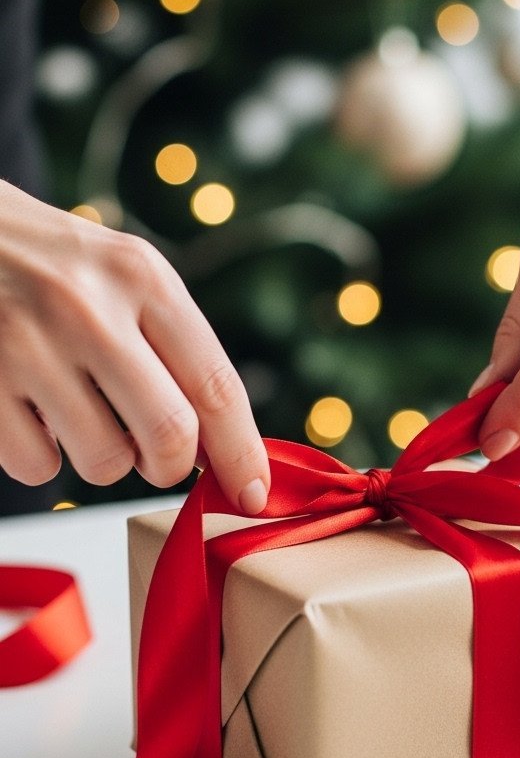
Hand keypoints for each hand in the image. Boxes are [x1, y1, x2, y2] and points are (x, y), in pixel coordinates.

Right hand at [0, 183, 269, 510]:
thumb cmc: (52, 264)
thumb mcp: (125, 277)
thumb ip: (175, 351)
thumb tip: (220, 450)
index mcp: (142, 278)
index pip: (215, 385)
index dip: (241, 452)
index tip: (253, 493)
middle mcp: (89, 309)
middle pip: (169, 435)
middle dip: (171, 467)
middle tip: (156, 459)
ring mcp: (29, 345)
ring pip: (104, 463)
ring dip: (104, 460)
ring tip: (82, 415)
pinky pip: (38, 467)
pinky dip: (42, 457)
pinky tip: (32, 411)